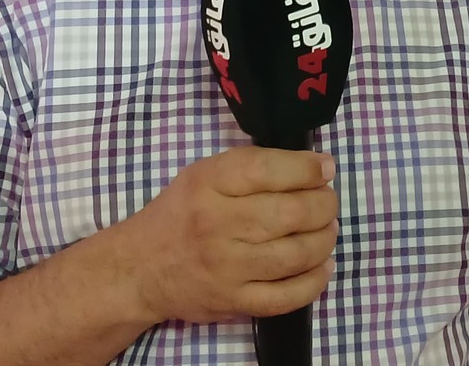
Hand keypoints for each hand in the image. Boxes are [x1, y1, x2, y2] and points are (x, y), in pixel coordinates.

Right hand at [125, 148, 338, 325]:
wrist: (140, 269)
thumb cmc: (181, 214)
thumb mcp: (204, 174)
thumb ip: (254, 166)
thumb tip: (318, 166)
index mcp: (208, 184)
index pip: (268, 170)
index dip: (308, 168)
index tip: (325, 168)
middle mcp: (216, 224)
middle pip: (291, 213)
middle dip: (324, 205)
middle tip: (328, 203)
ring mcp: (226, 267)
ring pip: (296, 255)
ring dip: (324, 240)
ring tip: (326, 231)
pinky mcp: (233, 301)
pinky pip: (287, 296)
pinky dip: (315, 281)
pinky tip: (322, 267)